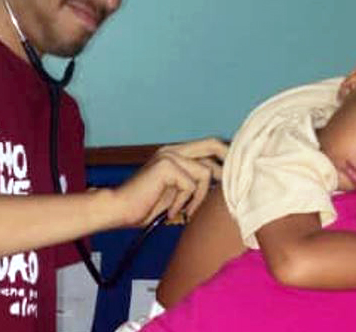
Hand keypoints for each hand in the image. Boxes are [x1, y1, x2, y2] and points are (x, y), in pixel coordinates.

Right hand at [112, 138, 226, 226]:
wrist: (119, 209)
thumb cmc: (145, 205)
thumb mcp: (177, 192)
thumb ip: (195, 183)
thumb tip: (225, 184)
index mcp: (176, 152)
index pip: (210, 145)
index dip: (226, 156)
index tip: (236, 176)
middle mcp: (173, 149)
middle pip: (213, 144)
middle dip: (228, 164)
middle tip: (232, 186)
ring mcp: (170, 155)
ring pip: (205, 172)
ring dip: (199, 197)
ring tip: (184, 210)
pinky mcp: (167, 166)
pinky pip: (191, 184)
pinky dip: (185, 202)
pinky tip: (171, 211)